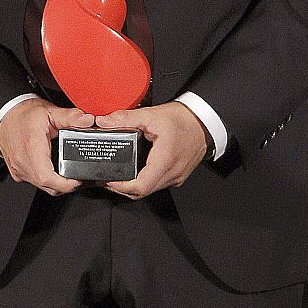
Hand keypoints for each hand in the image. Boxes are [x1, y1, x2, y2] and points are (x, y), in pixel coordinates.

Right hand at [0, 99, 94, 196]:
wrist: (5, 116)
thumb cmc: (23, 115)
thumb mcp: (50, 112)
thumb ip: (71, 117)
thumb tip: (88, 120)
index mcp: (31, 149)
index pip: (48, 178)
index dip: (66, 184)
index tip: (78, 179)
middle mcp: (23, 163)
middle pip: (48, 186)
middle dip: (66, 185)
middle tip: (77, 175)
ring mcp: (19, 170)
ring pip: (42, 186)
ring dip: (56, 183)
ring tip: (67, 173)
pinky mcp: (17, 172)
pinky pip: (35, 182)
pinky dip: (46, 180)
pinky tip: (53, 170)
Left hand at [96, 102, 210, 198]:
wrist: (202, 121)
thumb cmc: (182, 120)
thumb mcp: (151, 115)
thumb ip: (125, 118)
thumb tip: (104, 122)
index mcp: (164, 161)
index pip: (141, 186)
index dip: (120, 187)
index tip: (107, 180)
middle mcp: (172, 173)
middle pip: (142, 192)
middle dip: (121, 188)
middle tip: (105, 178)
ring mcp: (176, 177)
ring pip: (150, 189)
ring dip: (132, 187)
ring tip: (116, 176)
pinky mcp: (177, 176)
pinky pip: (157, 184)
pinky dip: (143, 182)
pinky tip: (133, 172)